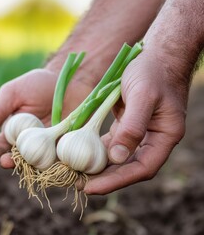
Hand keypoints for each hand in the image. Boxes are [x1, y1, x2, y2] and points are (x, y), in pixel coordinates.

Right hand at [0, 68, 93, 167]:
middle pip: (17, 159)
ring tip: (28, 166)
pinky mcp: (66, 148)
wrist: (71, 80)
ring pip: (38, 164)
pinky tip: (52, 165)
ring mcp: (48, 148)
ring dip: (32, 168)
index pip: (0, 146)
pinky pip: (61, 161)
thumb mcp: (13, 93)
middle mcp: (29, 144)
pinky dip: (58, 167)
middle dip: (10, 162)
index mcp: (13, 133)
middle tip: (5, 161)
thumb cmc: (38, 85)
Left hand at [84, 50, 187, 194]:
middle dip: (104, 178)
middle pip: (128, 168)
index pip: (141, 169)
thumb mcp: (142, 97)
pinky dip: (98, 150)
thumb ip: (131, 128)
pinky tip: (82, 154)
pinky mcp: (128, 125)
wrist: (155, 53)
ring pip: (119, 158)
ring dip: (99, 167)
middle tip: (78, 185)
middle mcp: (154, 140)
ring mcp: (141, 133)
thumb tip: (116, 158)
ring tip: (77, 173)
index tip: (91, 187)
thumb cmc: (152, 71)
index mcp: (164, 137)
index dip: (116, 181)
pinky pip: (112, 143)